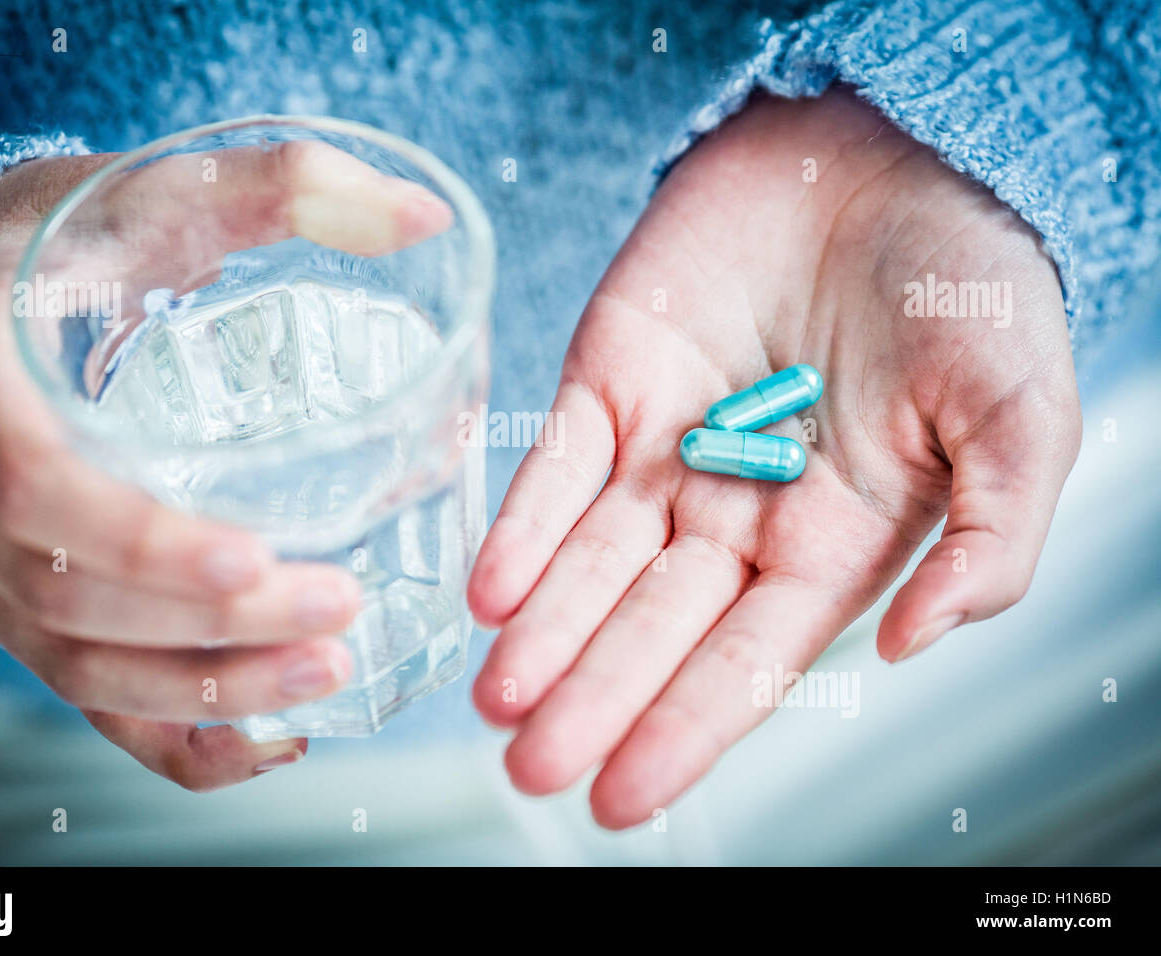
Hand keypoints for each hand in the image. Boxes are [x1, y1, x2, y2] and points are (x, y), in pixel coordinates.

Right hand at [0, 143, 450, 787]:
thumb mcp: (169, 185)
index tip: (258, 557)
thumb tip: (424, 219)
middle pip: (58, 592)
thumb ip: (291, 184)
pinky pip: (69, 685)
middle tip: (336, 610)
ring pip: (64, 659)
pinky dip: (163, 731)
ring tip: (323, 672)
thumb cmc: (76, 231)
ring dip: (197, 688)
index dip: (140, 540)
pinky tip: (262, 733)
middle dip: (202, 626)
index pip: (28, 482)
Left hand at [468, 88, 1080, 828]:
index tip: (624, 796)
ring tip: (494, 701)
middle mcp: (737, 510)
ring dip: (543, 632)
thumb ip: (989, 540)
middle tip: (532, 769)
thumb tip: (914, 646)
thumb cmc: (967, 283)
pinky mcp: (610, 381)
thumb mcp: (1023, 415)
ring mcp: (667, 447)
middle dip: (593, 698)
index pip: (746, 659)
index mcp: (831, 540)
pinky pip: (557, 463)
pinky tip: (489, 589)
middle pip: (652, 626)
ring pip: (591, 561)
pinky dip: (523, 524)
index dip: (685, 727)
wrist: (889, 152)